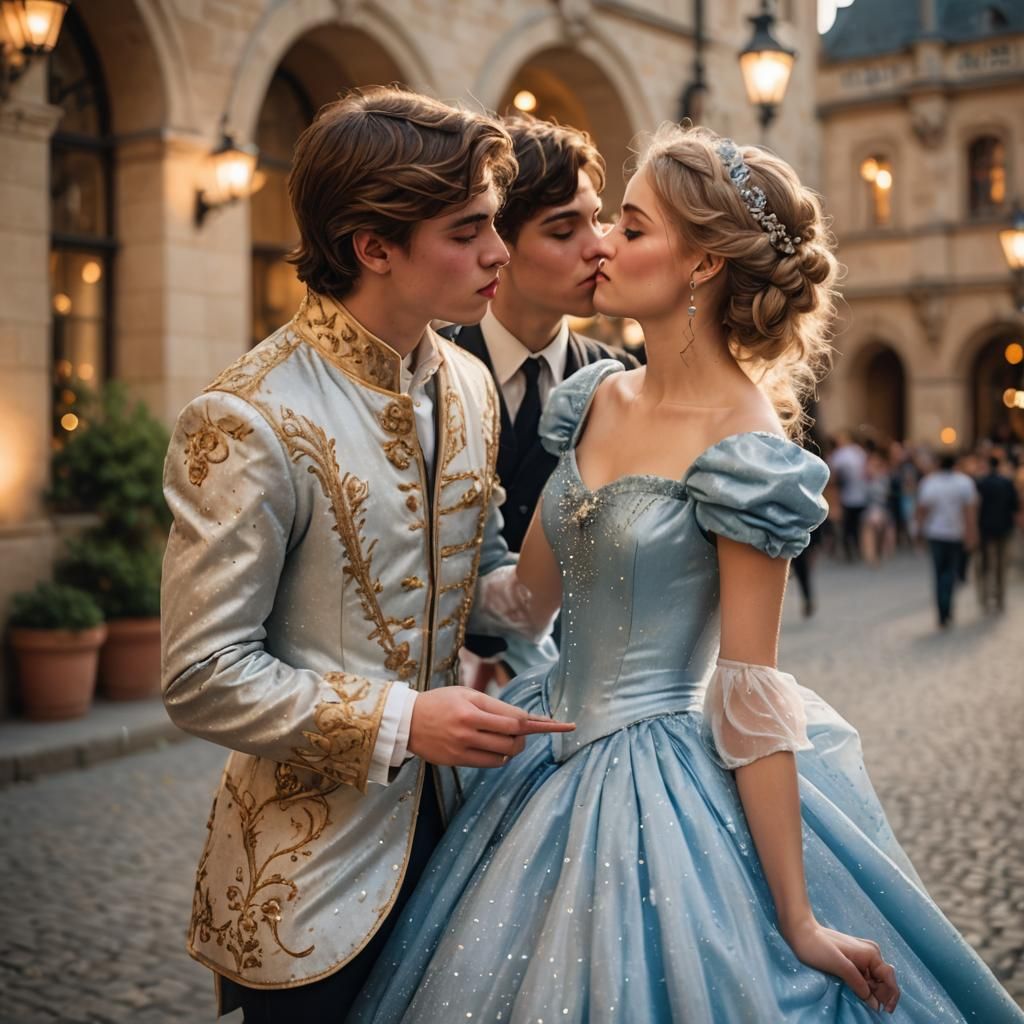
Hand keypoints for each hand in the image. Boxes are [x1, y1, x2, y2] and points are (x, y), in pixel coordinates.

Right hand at [407, 687, 573, 768]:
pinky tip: (497, 747)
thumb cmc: (440, 702)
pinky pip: (490, 763)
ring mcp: (462, 747)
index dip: (540, 723)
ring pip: (504, 754)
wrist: (407, 721)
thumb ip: (495, 705)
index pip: (515, 718)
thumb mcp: (466, 694)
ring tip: (511, 738)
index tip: (560, 725)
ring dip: (514, 747)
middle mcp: (468, 729)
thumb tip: (525, 719)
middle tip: (528, 730)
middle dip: (527, 735)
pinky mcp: (457, 761)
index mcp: (472, 709)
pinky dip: (500, 756)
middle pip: (514, 738)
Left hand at [782, 916, 899, 1012]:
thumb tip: (875, 1004)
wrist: (800, 931)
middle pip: (884, 981)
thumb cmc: (817, 946)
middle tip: (867, 1005)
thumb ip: (858, 984)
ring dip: (871, 992)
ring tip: (858, 997)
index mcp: (871, 953)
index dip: (891, 996)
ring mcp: (862, 955)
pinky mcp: (853, 958)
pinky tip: (854, 990)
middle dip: (880, 995)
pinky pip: (865, 976)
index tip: (885, 1011)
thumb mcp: (839, 966)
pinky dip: (864, 986)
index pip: (890, 979)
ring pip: (874, 980)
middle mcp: (870, 953)